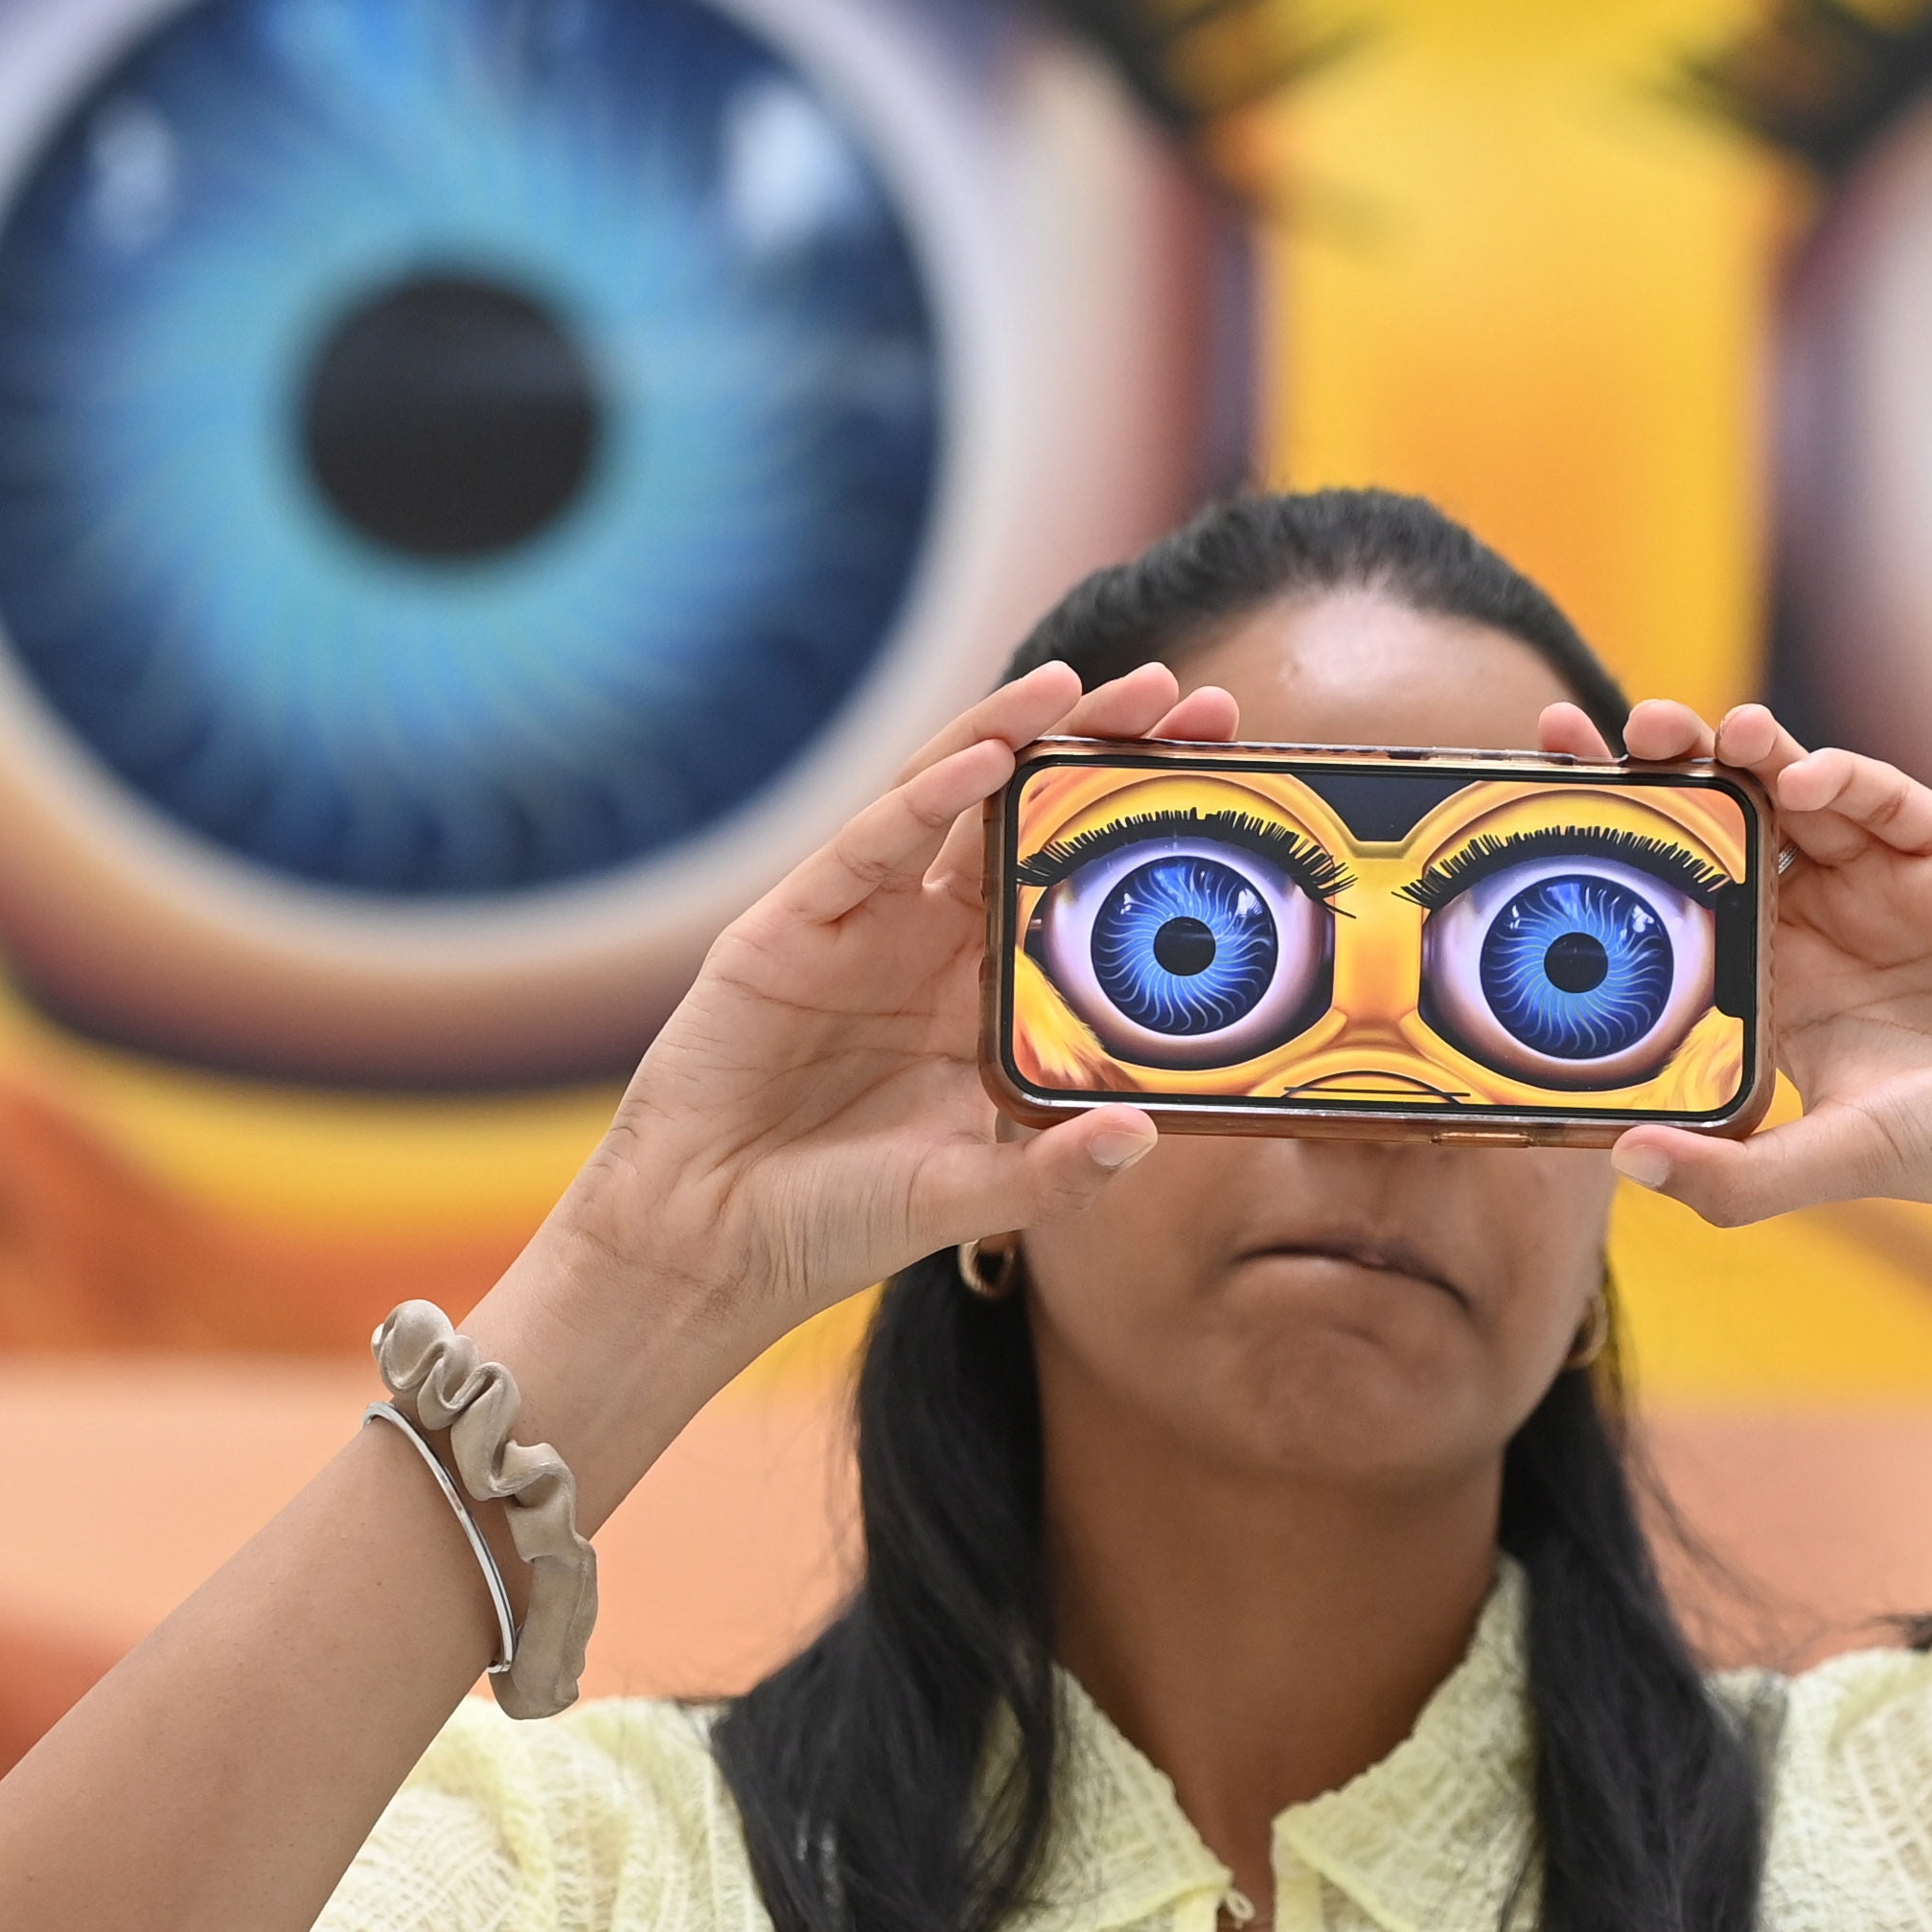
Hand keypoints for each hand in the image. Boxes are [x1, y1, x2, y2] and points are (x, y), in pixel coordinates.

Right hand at [499, 660, 1232, 1443]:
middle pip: (1024, 821)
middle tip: (1184, 698)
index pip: (1072, 886)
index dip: (1136, 830)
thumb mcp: (964, 1199)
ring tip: (1078, 685)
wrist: (710, 1246)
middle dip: (1097, 753)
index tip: (1221, 780)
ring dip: (1010, 738)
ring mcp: (860, 928)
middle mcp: (927, 945)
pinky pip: (866, 848)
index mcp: (981, 997)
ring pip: (943, 804)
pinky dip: (922, 799)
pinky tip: (982, 761)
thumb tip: (1142, 1136)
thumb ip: (1051, 1174)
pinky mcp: (788, 928)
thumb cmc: (835, 1222)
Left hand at [1544, 697, 1931, 1274]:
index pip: (1672, 910)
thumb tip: (1624, 1162)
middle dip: (1647, 775)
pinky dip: (1837, 774)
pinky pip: (1879, 794)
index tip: (1537, 819)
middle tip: (1583, 735)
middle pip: (1712, 829)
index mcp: (1777, 997)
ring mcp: (1884, 884)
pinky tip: (1799, 777)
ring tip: (1688, 734)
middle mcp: (1819, 930)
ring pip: (1784, 790)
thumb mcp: (1849, 1165)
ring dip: (1731, 753)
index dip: (1611, 860)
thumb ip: (1741, 1176)